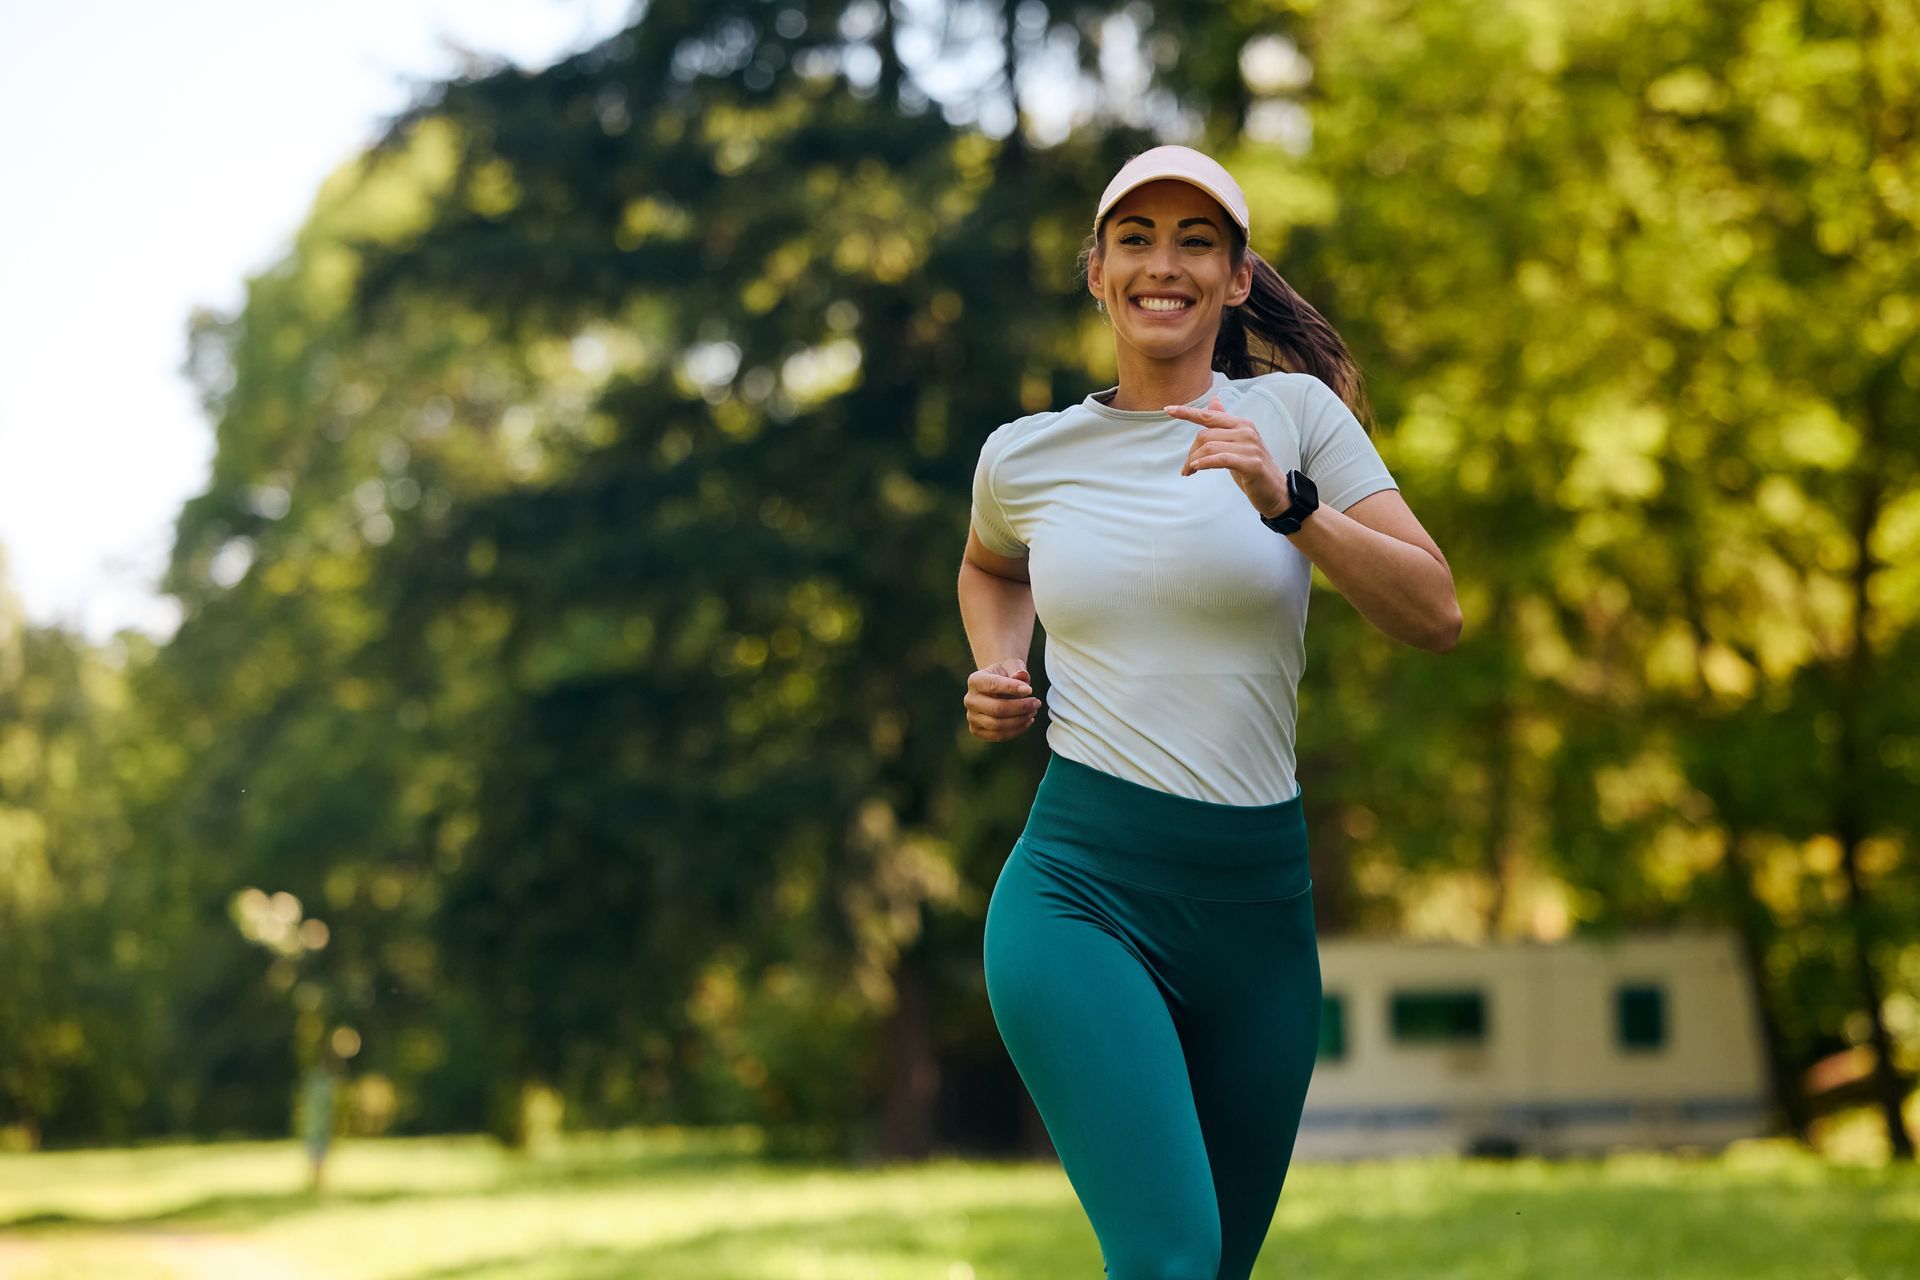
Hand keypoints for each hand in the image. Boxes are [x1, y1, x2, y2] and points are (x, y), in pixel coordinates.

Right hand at [964, 658, 1042, 741]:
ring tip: (1033, 712)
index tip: (1030, 690)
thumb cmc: (1004, 675)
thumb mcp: (1011, 665)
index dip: (1012, 688)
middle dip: (1020, 707)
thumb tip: (1022, 676)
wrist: (995, 687)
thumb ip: (1017, 669)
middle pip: (996, 708)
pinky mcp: (977, 730)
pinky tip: (1027, 721)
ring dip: (1020, 720)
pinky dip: (1016, 730)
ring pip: (997, 725)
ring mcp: (972, 717)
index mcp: (975, 681)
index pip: (993, 685)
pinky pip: (998, 735)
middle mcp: (970, 700)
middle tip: (1036, 703)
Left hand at [1168, 395, 1289, 518]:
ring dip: (1193, 461)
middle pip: (1205, 434)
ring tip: (1189, 472)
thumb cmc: (1253, 468)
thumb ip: (1224, 423)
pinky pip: (1220, 459)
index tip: (1167, 409)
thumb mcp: (1237, 443)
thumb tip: (1214, 400)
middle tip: (1186, 469)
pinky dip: (1205, 463)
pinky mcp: (1251, 463)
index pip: (1209, 415)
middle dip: (1190, 452)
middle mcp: (1246, 430)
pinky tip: (1195, 469)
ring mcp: (1250, 446)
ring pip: (1209, 447)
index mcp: (1241, 424)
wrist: (1277, 492)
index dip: (1187, 412)